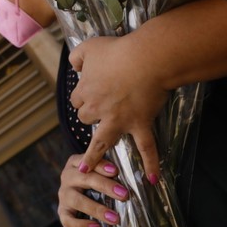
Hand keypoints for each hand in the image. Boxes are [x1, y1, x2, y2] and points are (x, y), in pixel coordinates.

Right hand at [58, 154, 128, 226]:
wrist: (77, 193)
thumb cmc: (95, 180)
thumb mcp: (101, 172)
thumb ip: (111, 171)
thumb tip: (140, 175)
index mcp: (76, 162)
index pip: (88, 161)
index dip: (101, 165)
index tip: (116, 171)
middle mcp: (67, 176)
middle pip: (85, 179)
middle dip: (105, 186)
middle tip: (124, 195)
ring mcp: (63, 194)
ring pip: (77, 200)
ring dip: (97, 209)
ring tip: (115, 218)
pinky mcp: (62, 211)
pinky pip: (68, 220)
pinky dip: (81, 225)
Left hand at [68, 35, 169, 185]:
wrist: (146, 58)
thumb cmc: (118, 50)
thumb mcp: (89, 46)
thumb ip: (77, 57)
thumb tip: (75, 67)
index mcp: (85, 91)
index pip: (76, 100)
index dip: (83, 96)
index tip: (90, 91)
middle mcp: (98, 109)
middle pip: (86, 119)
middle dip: (90, 117)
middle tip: (100, 112)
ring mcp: (119, 120)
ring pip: (102, 141)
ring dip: (94, 156)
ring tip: (88, 169)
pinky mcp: (140, 123)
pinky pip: (146, 148)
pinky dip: (151, 164)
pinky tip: (152, 180)